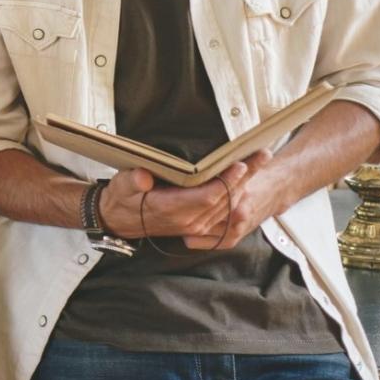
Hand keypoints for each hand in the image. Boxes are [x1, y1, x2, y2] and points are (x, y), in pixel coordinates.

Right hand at [98, 151, 276, 246]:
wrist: (118, 221)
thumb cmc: (122, 199)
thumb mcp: (121, 186)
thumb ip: (133, 181)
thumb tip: (143, 177)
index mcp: (172, 209)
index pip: (208, 195)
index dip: (226, 181)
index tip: (239, 165)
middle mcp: (188, 220)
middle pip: (225, 199)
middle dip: (245, 177)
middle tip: (261, 155)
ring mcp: (195, 224)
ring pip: (228, 205)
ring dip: (245, 184)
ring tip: (258, 162)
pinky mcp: (198, 224)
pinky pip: (224, 212)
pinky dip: (237, 195)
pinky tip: (245, 181)